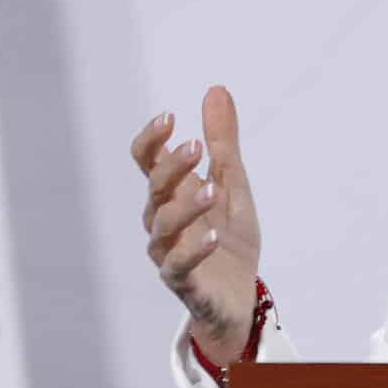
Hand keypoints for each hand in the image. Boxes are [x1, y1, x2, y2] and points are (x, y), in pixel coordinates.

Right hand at [131, 85, 262, 362]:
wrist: (240, 299)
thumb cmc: (228, 239)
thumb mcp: (233, 184)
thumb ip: (223, 142)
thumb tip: (217, 89)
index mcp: (172, 194)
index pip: (147, 162)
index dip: (151, 140)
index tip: (169, 118)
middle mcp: (163, 221)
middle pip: (154, 189)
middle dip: (171, 167)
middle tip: (195, 147)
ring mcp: (170, 252)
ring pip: (163, 226)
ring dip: (186, 206)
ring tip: (211, 190)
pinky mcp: (185, 283)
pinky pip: (179, 266)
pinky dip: (194, 250)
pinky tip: (212, 236)